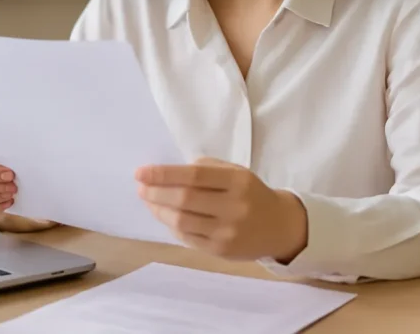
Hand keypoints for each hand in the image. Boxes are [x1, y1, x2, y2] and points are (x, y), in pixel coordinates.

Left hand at [135, 158, 307, 262]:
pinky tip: (165, 216)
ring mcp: (227, 232)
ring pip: (182, 221)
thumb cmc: (251, 194)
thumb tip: (170, 172)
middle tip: (141, 187)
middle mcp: (233, 207)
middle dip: (156, 193)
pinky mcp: (220, 251)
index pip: (194, 176)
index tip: (141, 172)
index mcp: (238, 181)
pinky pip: (187, 238)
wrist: (279, 227)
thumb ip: (208, 168)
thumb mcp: (237, 172)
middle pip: (184, 199)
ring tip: (148, 201)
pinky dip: (171, 226)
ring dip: (159, 210)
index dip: (164, 174)